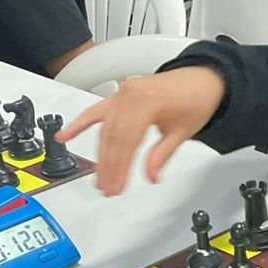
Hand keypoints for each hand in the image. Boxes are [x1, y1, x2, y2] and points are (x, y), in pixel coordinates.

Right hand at [58, 66, 226, 196]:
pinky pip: (96, 111)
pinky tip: (65, 136)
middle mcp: (131, 94)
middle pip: (112, 137)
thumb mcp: (183, 132)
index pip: (127, 141)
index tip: (116, 186)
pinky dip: (80, 124)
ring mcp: (123, 93)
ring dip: (100, 155)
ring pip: (104, 129)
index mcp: (147, 101)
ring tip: (98, 178)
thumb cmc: (195, 100)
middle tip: (106, 188)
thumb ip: (162, 155)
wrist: (202, 80)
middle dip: (108, 166)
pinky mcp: (120, 96)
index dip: (120, 167)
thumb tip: (151, 177)